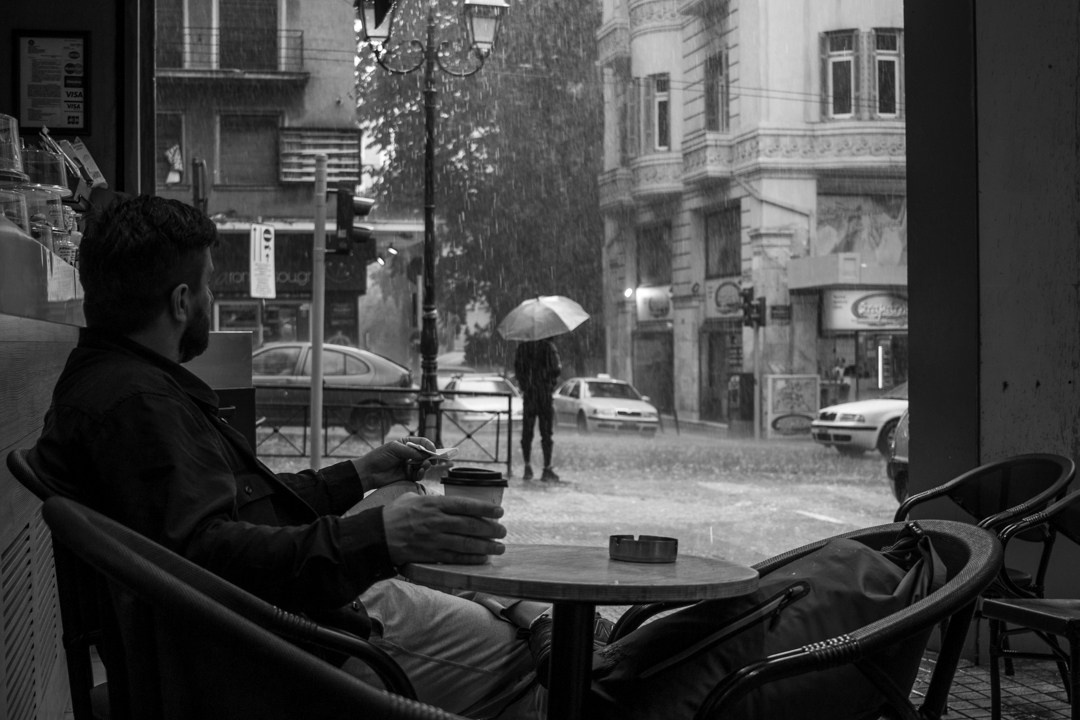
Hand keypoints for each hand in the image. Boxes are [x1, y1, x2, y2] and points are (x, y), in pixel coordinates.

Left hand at [354, 436, 441, 490]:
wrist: (368, 472)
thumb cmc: (379, 457)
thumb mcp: (395, 449)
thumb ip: (410, 451)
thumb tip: (424, 455)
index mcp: (407, 444)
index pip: (423, 443)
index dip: (430, 446)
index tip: (434, 451)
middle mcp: (410, 454)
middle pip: (426, 454)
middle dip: (430, 457)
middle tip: (433, 460)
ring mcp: (409, 465)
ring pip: (424, 465)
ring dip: (426, 465)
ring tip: (424, 466)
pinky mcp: (407, 476)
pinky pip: (418, 475)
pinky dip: (421, 473)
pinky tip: (419, 472)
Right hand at [382, 493, 506, 565]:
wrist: (376, 535)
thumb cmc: (395, 513)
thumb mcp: (413, 497)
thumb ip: (432, 498)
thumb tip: (447, 500)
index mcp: (433, 504)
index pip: (465, 505)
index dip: (485, 509)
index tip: (499, 512)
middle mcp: (435, 521)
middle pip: (470, 525)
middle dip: (491, 529)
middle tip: (503, 531)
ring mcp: (433, 540)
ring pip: (465, 544)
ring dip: (486, 547)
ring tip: (499, 548)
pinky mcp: (429, 555)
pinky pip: (454, 558)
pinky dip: (471, 559)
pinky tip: (482, 559)